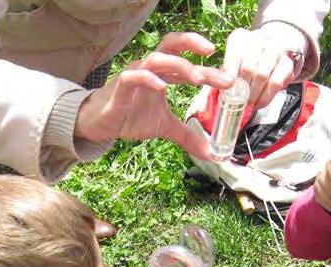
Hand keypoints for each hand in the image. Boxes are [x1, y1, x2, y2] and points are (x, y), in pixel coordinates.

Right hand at [74, 32, 232, 159]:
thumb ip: (188, 137)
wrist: (100, 123)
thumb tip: (212, 155)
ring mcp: (134, 75)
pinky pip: (132, 76)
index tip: (230, 77)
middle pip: (173, 47)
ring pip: (155, 58)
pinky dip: (147, 78)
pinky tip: (161, 87)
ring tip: (197, 77)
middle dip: (196, 52)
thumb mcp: (164, 128)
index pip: (188, 62)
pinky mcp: (119, 88)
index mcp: (163, 74)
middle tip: (219, 68)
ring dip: (178, 65)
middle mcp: (150, 69)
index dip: (208, 66)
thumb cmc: (131, 116)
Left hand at [223, 23, 307, 107]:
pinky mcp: (287, 62)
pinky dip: (266, 97)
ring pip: (261, 76)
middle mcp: (259, 40)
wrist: (274, 48)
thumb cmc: (249, 59)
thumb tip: (223, 89)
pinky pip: (275, 83)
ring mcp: (275, 49)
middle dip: (242, 90)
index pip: (233, 57)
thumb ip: (226, 73)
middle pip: (247, 68)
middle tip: (239, 102)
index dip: (229, 76)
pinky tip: (260, 102)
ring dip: (254, 95)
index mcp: (240, 38)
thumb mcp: (233, 61)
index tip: (227, 91)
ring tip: (249, 104)